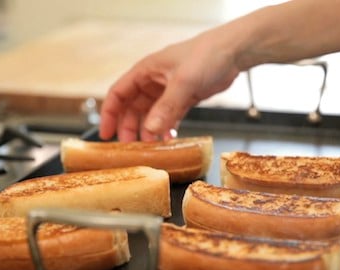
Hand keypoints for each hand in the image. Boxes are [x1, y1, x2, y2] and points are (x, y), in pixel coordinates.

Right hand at [99, 33, 240, 141]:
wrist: (233, 52)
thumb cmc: (206, 56)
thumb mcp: (183, 82)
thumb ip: (166, 107)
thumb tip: (149, 130)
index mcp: (145, 71)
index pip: (118, 94)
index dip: (109, 114)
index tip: (106, 134)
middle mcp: (153, 81)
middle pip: (132, 108)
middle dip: (129, 128)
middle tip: (130, 147)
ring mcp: (168, 91)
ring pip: (150, 115)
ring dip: (148, 131)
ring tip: (151, 147)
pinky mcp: (183, 98)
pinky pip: (168, 117)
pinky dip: (166, 129)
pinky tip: (168, 139)